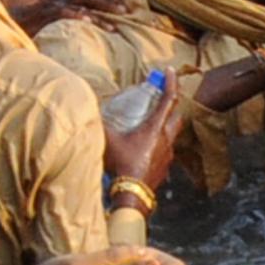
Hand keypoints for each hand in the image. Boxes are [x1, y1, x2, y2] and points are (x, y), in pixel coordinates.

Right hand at [11, 0, 126, 35]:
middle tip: (126, 11)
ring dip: (100, 12)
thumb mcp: (57, 17)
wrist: (12, 27)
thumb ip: (72, 15)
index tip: (123, 2)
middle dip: (110, 0)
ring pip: (83, 2)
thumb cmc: (34, 26)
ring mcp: (55, 4)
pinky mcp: (46, 14)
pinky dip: (78, 16)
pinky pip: (65, 12)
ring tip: (114, 26)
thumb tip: (92, 21)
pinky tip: (89, 22)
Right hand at [104, 69, 182, 188]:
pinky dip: (159, 146)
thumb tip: (87, 111)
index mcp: (154, 127)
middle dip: (172, 106)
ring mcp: (167, 153)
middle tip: (162, 102)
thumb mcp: (107, 141)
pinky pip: (165, 151)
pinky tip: (146, 151)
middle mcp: (165, 137)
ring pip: (172, 134)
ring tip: (152, 128)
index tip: (170, 71)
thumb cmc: (121, 164)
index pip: (168, 98)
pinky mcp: (165, 167)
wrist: (132, 193)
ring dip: (165, 127)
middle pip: (177, 115)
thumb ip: (99, 124)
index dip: (171, 82)